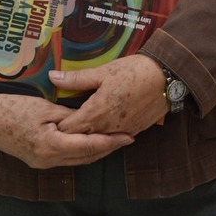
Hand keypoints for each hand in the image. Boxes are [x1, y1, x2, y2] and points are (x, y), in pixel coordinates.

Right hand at [0, 93, 133, 169]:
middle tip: (127, 138)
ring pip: (77, 159)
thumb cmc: (12, 107)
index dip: (111, 142)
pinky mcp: (37, 159)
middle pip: (86, 157)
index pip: (89, 147)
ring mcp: (42, 163)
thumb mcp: (45, 107)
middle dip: (107, 148)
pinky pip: (66, 157)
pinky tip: (89, 141)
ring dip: (95, 150)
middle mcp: (48, 161)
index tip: (128, 136)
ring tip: (113, 139)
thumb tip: (90, 117)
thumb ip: (69, 114)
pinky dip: (81, 150)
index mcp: (52, 147)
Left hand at [50, 55, 169, 137]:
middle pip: (80, 140)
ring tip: (76, 131)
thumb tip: (52, 77)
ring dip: (86, 138)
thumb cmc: (133, 72)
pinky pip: (112, 141)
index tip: (49, 122)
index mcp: (96, 113)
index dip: (57, 126)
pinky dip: (102, 138)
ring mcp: (120, 133)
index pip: (68, 129)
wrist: (165, 78)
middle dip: (69, 135)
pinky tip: (98, 130)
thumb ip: (76, 78)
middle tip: (58, 128)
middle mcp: (107, 128)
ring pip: (97, 143)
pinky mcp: (133, 132)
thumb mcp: (103, 72)